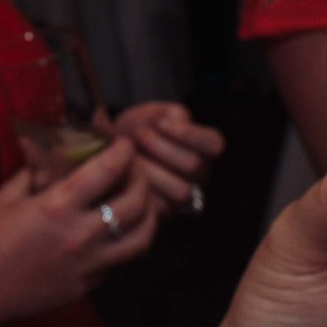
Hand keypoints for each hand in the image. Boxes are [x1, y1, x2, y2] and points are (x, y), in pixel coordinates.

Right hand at [0, 139, 160, 323]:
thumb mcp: (6, 196)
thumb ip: (35, 171)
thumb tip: (50, 150)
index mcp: (57, 207)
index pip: (108, 170)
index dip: (124, 150)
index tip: (124, 142)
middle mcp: (80, 237)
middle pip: (137, 203)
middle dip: (142, 178)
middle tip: (134, 168)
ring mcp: (87, 266)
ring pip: (141, 238)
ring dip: (148, 214)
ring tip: (140, 201)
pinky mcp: (87, 286)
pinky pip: (118, 261)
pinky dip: (123, 241)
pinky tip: (111, 230)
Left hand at [98, 101, 223, 212]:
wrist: (111, 151)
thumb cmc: (136, 130)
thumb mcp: (151, 114)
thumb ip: (165, 114)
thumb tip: (166, 123)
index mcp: (202, 147)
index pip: (214, 144)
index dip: (190, 134)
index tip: (161, 123)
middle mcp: (198, 173)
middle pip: (193, 165)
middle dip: (160, 147)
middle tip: (139, 135)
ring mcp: (183, 195)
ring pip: (181, 190)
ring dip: (151, 170)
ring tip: (131, 155)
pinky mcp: (164, 212)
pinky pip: (161, 207)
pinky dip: (141, 189)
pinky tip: (128, 174)